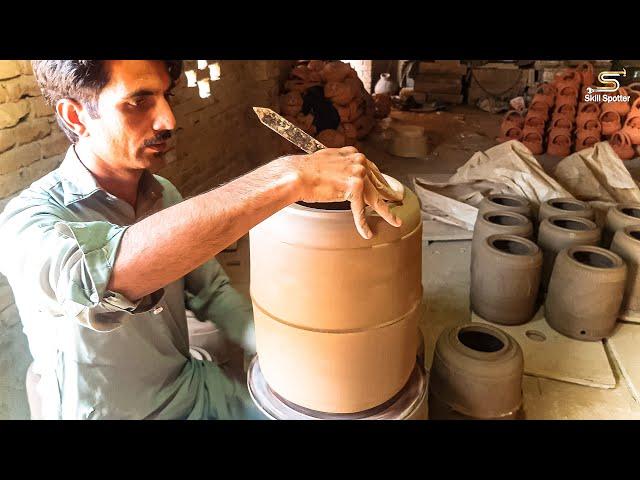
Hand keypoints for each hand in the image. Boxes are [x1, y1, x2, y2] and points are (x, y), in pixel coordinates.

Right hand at [288, 146, 402, 238]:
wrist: (297, 175)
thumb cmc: (306, 169)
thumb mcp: (328, 159)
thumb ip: (341, 164)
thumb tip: (344, 172)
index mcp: (354, 154)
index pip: (372, 169)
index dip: (382, 181)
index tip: (388, 187)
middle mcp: (359, 162)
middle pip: (378, 183)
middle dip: (389, 193)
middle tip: (398, 200)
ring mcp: (358, 174)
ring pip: (376, 198)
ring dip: (386, 212)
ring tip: (395, 221)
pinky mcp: (354, 188)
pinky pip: (360, 210)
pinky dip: (363, 223)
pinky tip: (367, 232)